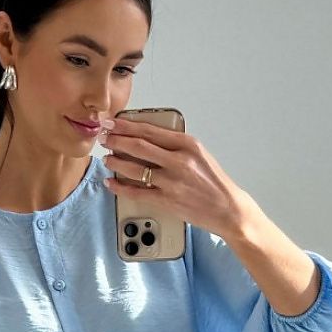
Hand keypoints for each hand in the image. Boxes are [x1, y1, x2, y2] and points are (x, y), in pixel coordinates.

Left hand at [98, 117, 259, 240]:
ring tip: (107, 158)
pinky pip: (137, 192)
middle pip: (139, 146)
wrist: (227, 208)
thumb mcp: (199, 155)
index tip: (114, 122)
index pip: (150, 131)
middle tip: (104, 137)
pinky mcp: (167, 201)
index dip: (127, 126)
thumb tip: (149, 139)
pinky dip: (121, 187)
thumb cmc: (214, 182)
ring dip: (117, 162)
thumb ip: (176, 146)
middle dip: (117, 140)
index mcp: (187, 145)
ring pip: (135, 169)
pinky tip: (111, 182)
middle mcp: (179, 161)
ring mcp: (172, 182)